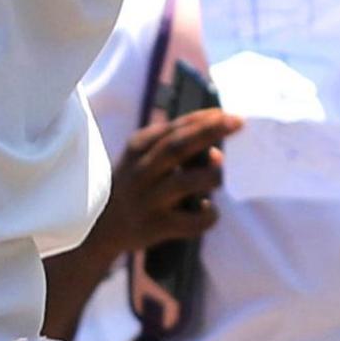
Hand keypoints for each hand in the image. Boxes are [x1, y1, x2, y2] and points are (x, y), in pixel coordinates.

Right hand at [97, 108, 240, 261]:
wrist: (102, 227)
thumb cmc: (136, 185)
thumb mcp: (143, 159)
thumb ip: (177, 149)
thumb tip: (218, 154)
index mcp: (137, 148)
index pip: (173, 128)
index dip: (201, 119)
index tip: (227, 113)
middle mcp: (140, 172)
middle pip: (178, 147)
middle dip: (209, 132)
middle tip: (237, 122)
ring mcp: (147, 200)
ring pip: (185, 183)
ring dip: (211, 175)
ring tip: (219, 176)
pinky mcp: (155, 227)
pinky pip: (190, 222)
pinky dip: (208, 214)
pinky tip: (208, 209)